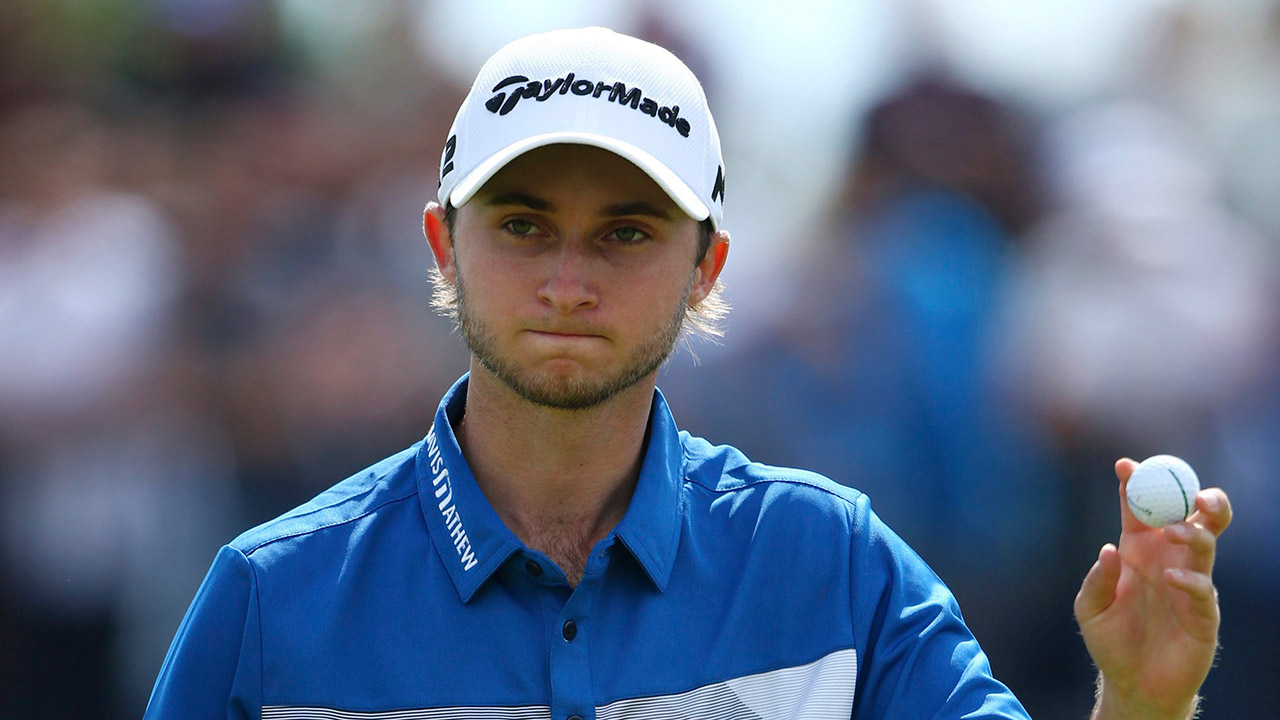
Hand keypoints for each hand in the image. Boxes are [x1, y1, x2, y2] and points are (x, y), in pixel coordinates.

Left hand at [1074, 458, 1231, 719]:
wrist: (1131, 682)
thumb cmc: (1110, 639)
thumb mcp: (1088, 608)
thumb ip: (1096, 580)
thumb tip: (1108, 550)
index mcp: (1138, 550)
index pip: (1141, 508)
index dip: (1136, 484)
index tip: (1124, 465)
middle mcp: (1168, 560)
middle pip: (1193, 517)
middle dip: (1199, 497)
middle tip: (1192, 490)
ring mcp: (1188, 583)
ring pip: (1206, 544)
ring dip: (1194, 531)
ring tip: (1176, 532)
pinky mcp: (1202, 614)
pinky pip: (1203, 589)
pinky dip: (1190, 580)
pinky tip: (1171, 579)